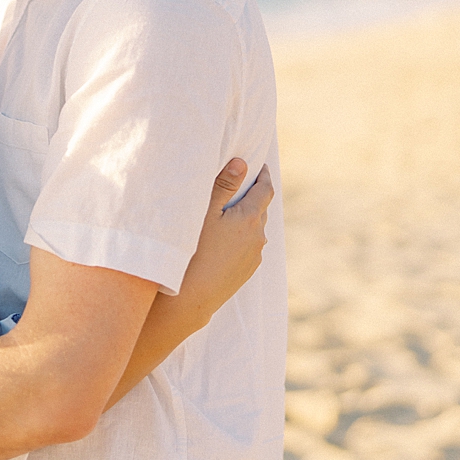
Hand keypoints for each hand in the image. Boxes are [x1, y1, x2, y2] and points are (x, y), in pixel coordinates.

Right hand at [181, 158, 272, 326]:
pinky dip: (242, 237)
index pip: (265, 189)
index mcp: (250, 218)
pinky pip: (250, 245)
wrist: (194, 295)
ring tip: (228, 214)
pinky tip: (224, 240)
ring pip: (255, 229)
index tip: (259, 166)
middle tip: (238, 186)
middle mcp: (258, 236)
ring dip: (247, 218)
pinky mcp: (248, 270)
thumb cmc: (195, 250)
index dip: (263, 175)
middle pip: (260, 208)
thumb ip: (223, 186)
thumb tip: (241, 163)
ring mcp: (255, 255)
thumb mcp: (205, 212)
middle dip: (253, 196)